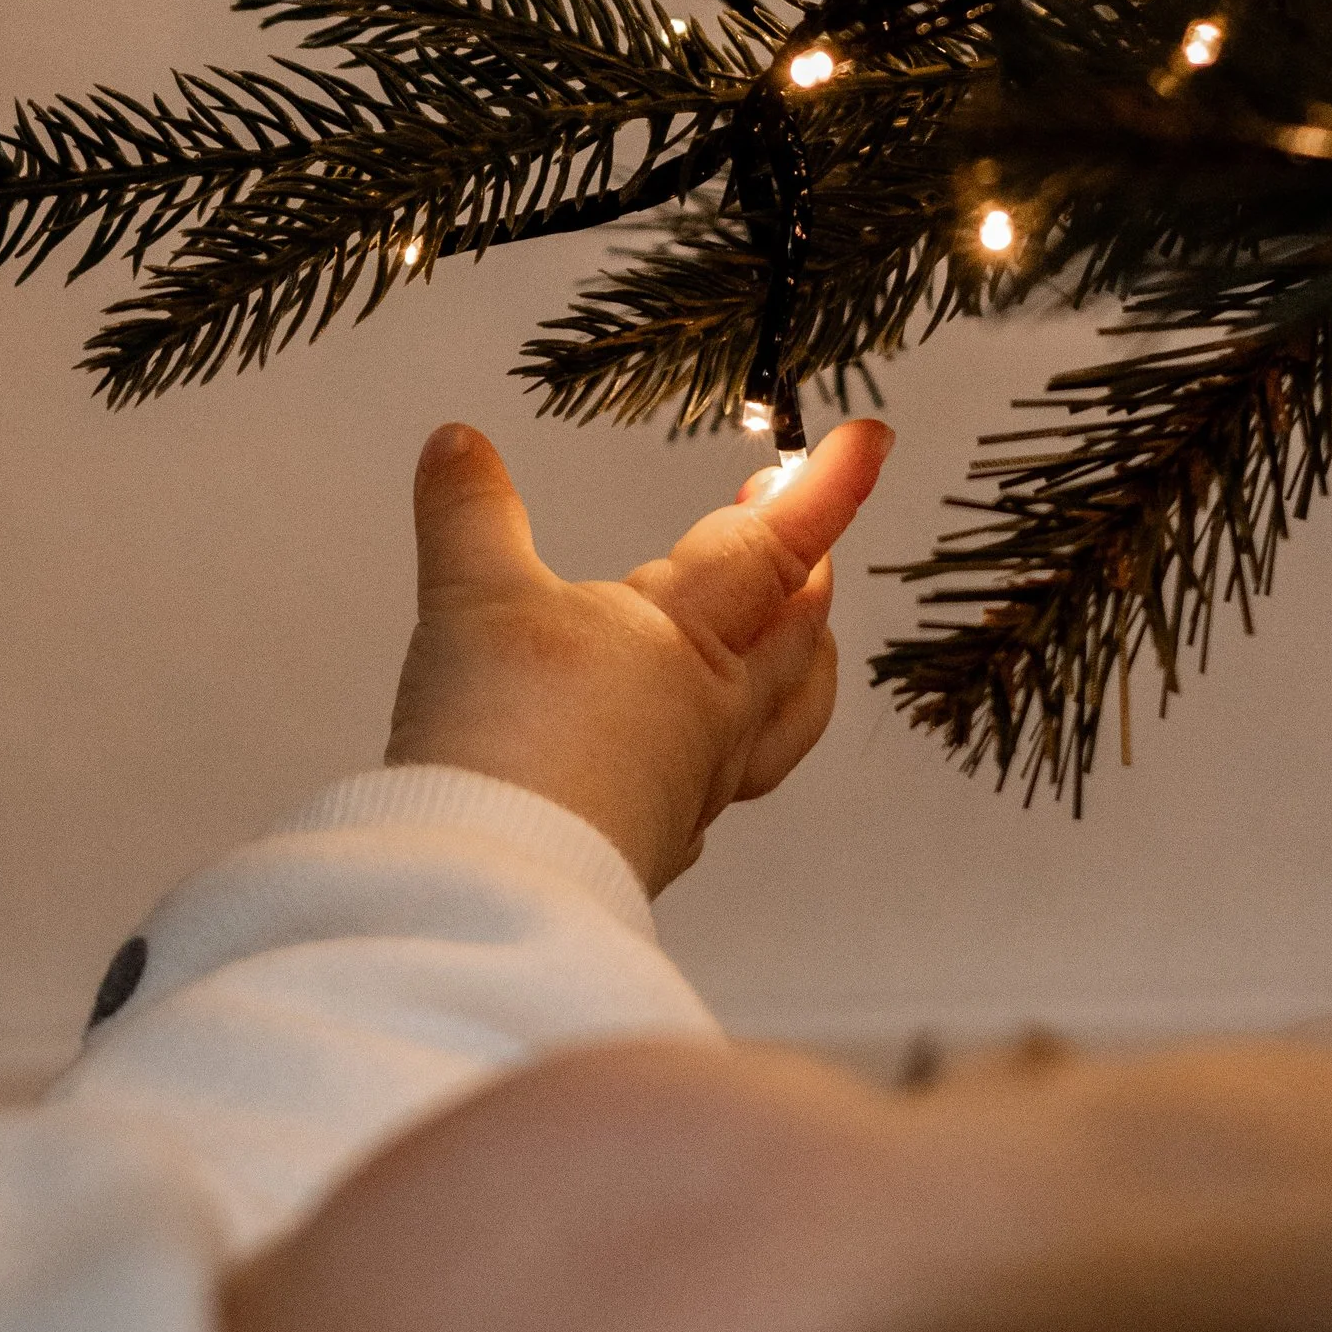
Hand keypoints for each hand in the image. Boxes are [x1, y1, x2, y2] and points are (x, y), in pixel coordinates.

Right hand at [383, 416, 892, 894]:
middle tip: (795, 510)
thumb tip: (456, 440)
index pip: (776, 546)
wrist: (495, 893)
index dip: (827, 487)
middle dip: (805, 560)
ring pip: (782, 715)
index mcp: (687, 637)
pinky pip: (727, 786)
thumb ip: (470, 513)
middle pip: (794, 629)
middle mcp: (714, 711)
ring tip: (798, 629)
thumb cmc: (508, 737)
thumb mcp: (476, 597)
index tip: (875, 438)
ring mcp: (695, 784)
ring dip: (797, 658)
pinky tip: (704, 750)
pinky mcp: (658, 843)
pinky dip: (734, 746)